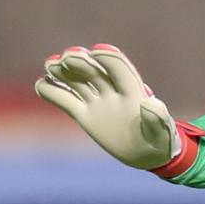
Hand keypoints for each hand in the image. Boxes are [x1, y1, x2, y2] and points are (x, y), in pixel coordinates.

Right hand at [35, 44, 178, 169]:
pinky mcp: (86, 115)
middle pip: (97, 73)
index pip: (121, 71)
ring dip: (65, 72)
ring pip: (79, 82)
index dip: (111, 60)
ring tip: (50, 62)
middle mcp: (114, 93)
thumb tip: (150, 103)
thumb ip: (157, 118)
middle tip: (68, 55)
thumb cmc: (161, 141)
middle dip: (84, 63)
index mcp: (134, 93)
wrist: (148, 153)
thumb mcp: (162, 132)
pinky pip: (67, 101)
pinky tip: (41, 84)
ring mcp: (99, 102)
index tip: (98, 50)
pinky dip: (54, 92)